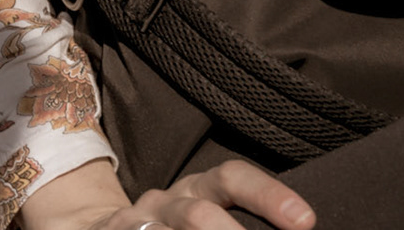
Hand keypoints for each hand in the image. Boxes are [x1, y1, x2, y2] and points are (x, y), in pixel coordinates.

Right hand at [86, 162, 313, 229]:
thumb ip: (241, 219)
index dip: (269, 196)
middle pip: (199, 211)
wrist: (98, 228)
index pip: (233, 179)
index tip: (305, 220)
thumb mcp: (205, 216)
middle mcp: (167, 201)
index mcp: (198, 190)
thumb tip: (299, 226)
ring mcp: (135, 221)